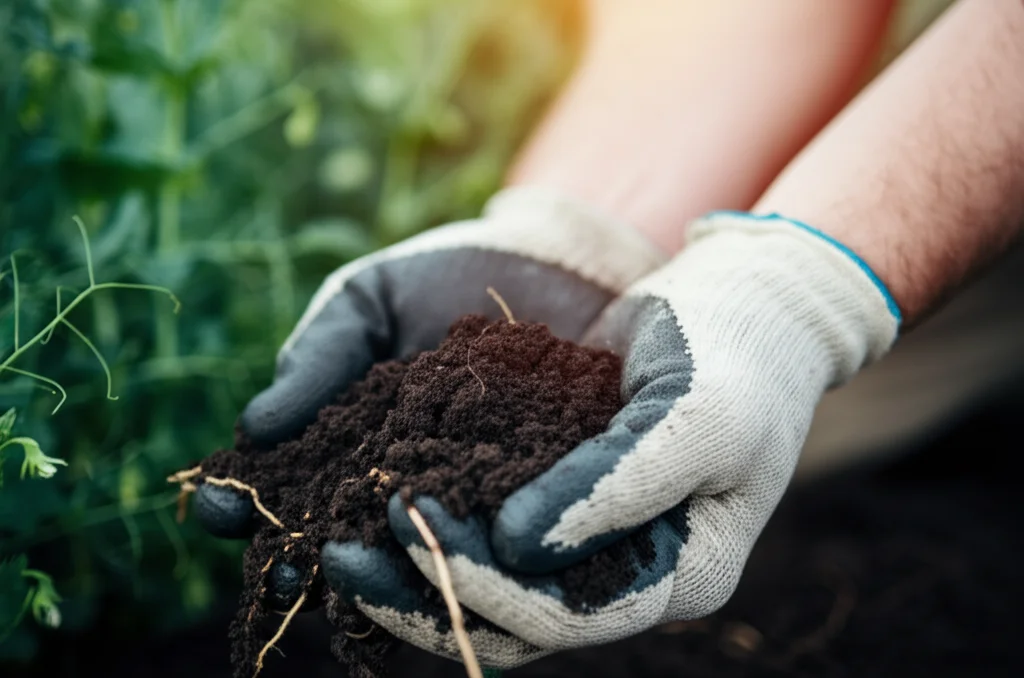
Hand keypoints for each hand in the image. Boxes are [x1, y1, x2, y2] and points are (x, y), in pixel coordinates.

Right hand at [192, 186, 664, 661]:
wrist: (555, 264)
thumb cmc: (447, 278)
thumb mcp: (370, 302)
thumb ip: (319, 357)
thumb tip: (253, 431)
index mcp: (344, 448)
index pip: (284, 491)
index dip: (247, 505)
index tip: (223, 507)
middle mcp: (398, 490)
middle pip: (340, 546)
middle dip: (307, 563)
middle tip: (290, 569)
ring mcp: (465, 507)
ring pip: (414, 562)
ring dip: (383, 578)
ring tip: (359, 571)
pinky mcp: (533, 511)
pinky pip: (499, 546)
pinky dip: (472, 556)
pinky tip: (451, 552)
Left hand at [327, 211, 899, 664]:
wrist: (741, 307)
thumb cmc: (735, 358)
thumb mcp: (696, 416)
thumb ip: (616, 486)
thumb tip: (516, 545)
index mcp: (681, 575)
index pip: (570, 614)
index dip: (488, 586)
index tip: (415, 532)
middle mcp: (631, 577)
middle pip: (517, 622)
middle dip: (429, 593)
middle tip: (342, 557)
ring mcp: (593, 546)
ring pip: (493, 592)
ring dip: (416, 577)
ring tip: (336, 548)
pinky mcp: (559, 505)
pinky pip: (489, 536)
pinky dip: (435, 531)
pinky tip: (371, 511)